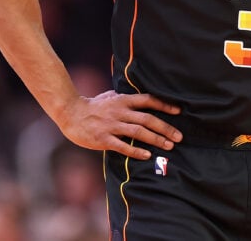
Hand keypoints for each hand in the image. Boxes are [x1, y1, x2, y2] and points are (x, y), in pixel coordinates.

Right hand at [57, 90, 182, 159]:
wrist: (71, 114)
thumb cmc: (92, 106)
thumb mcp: (108, 96)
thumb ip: (123, 97)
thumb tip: (138, 96)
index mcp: (122, 100)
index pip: (147, 100)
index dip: (164, 105)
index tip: (178, 111)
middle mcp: (119, 112)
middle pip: (147, 119)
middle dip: (165, 128)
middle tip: (179, 137)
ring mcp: (112, 125)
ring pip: (138, 132)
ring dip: (155, 139)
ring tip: (168, 146)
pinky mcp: (104, 139)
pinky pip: (123, 146)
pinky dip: (136, 151)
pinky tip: (147, 155)